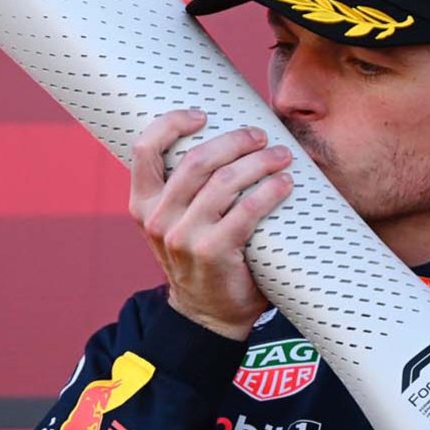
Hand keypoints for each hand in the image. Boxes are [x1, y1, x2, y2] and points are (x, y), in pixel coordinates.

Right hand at [129, 110, 293, 340]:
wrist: (208, 315)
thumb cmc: (201, 257)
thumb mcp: (178, 222)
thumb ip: (187, 189)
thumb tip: (226, 138)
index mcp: (143, 204)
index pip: (144, 149)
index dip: (172, 123)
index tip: (202, 114)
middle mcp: (157, 219)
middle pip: (196, 160)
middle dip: (234, 141)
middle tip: (260, 136)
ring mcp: (182, 237)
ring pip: (224, 182)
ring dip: (259, 162)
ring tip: (281, 157)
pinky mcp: (212, 252)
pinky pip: (245, 211)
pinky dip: (269, 192)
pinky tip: (285, 184)